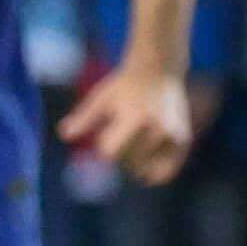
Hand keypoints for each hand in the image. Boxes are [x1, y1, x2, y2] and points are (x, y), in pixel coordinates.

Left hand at [59, 61, 194, 184]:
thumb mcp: (101, 98)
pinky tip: (146, 174)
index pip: (110, 151)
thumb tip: (64, 134)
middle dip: (120, 152)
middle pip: (128, 161)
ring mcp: (172, 136)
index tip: (106, 133)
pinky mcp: (182, 141)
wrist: (159, 70)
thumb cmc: (124, 85)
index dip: (104, 145)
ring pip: (145, 167)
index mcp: (135, 118)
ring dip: (135, 163)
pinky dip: (156, 175)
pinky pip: (167, 171)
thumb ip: (84, 117)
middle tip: (125, 133)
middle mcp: (157, 128)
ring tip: (135, 144)